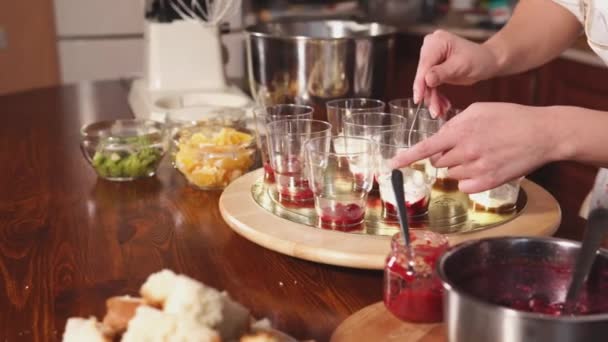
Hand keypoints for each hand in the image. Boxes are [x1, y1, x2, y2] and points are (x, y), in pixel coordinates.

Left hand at [392, 103, 560, 192]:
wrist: (542, 133)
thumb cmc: (510, 118)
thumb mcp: (478, 110)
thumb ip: (454, 123)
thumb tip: (440, 136)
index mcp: (460, 132)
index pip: (425, 148)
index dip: (406, 158)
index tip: (391, 165)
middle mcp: (465, 152)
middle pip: (437, 162)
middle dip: (444, 155)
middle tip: (465, 145)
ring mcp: (477, 169)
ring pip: (451, 173)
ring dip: (458, 166)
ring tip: (481, 153)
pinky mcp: (488, 183)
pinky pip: (465, 186)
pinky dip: (470, 179)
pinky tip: (485, 166)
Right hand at [414, 30, 500, 116]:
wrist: (488, 62)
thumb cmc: (479, 59)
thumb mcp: (461, 66)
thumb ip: (442, 72)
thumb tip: (426, 80)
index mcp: (436, 42)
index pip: (424, 64)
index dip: (420, 83)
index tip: (418, 98)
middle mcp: (430, 48)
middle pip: (423, 75)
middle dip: (429, 94)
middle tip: (435, 111)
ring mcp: (431, 59)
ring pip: (426, 83)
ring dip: (433, 99)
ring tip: (440, 111)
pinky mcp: (434, 69)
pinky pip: (431, 85)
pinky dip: (436, 96)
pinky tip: (443, 105)